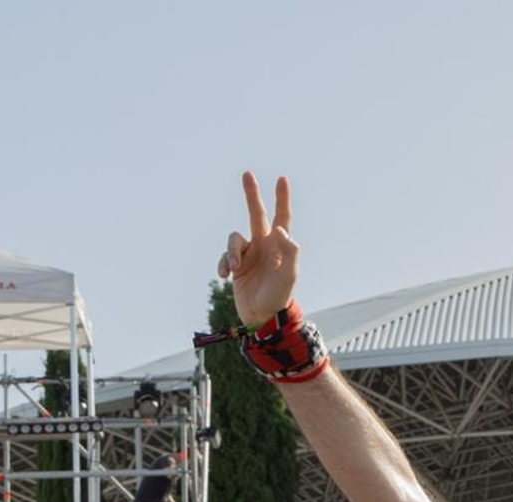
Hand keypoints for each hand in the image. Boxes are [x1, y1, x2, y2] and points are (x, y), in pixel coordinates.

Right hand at [217, 172, 298, 326]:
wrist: (263, 317)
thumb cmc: (279, 297)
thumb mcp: (289, 275)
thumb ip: (289, 251)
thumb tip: (280, 229)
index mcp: (279, 246)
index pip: (282, 217)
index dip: (282, 198)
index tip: (282, 179)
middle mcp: (264, 246)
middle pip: (256, 214)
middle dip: (252, 194)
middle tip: (247, 173)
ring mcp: (249, 255)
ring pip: (234, 239)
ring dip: (232, 252)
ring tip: (236, 268)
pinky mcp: (236, 266)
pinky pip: (225, 256)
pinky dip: (223, 263)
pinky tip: (225, 276)